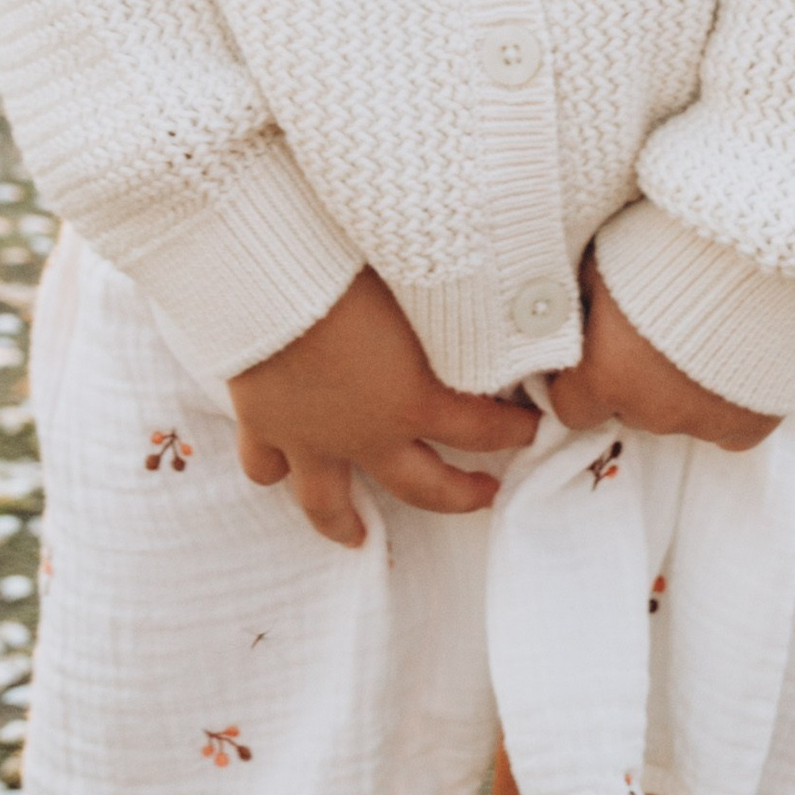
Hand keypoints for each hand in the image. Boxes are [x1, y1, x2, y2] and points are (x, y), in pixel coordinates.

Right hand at [230, 267, 536, 547]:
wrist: (268, 264)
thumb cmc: (353, 258)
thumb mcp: (429, 280)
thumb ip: (467, 308)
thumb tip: (516, 300)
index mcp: (414, 400)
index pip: (483, 429)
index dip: (516, 431)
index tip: (536, 427)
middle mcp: (364, 434)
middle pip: (421, 487)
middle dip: (459, 496)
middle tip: (484, 496)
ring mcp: (307, 436)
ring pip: (328, 501)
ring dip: (346, 522)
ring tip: (357, 536)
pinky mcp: (259, 420)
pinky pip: (263, 464)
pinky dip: (272, 470)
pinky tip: (279, 470)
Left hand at [548, 251, 780, 451]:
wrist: (754, 238)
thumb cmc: (666, 239)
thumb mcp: (599, 263)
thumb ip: (577, 308)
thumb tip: (559, 324)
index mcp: (608, 377)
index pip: (571, 408)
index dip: (577, 380)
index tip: (590, 354)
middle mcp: (654, 412)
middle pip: (629, 409)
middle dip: (634, 379)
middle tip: (652, 331)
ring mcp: (707, 422)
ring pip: (678, 417)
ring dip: (679, 389)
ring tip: (698, 334)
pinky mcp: (755, 421)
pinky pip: (729, 430)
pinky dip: (726, 402)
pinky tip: (730, 360)